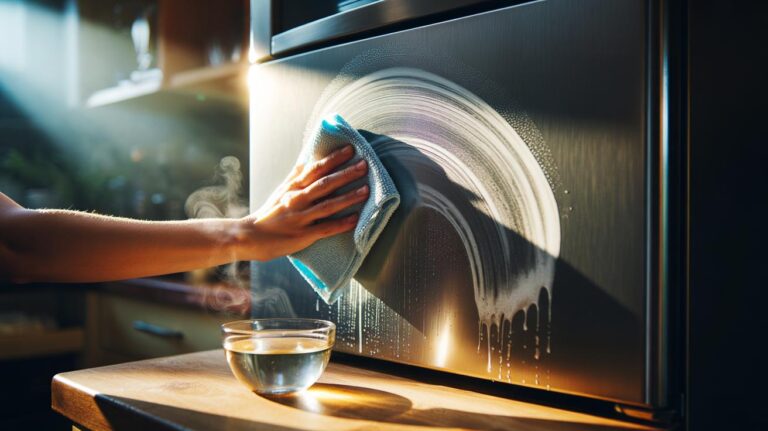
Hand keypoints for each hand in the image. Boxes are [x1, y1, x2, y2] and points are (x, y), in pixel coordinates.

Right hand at [241, 145, 368, 260]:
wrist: (251, 236)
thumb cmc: (270, 212)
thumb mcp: (281, 190)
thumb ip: (297, 175)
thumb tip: (311, 157)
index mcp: (293, 187)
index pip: (315, 168)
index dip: (333, 158)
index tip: (350, 148)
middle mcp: (297, 200)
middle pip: (324, 184)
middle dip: (346, 174)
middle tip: (365, 165)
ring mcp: (300, 218)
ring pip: (328, 205)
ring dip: (348, 197)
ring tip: (366, 190)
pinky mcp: (303, 235)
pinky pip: (325, 228)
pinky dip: (341, 224)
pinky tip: (356, 219)